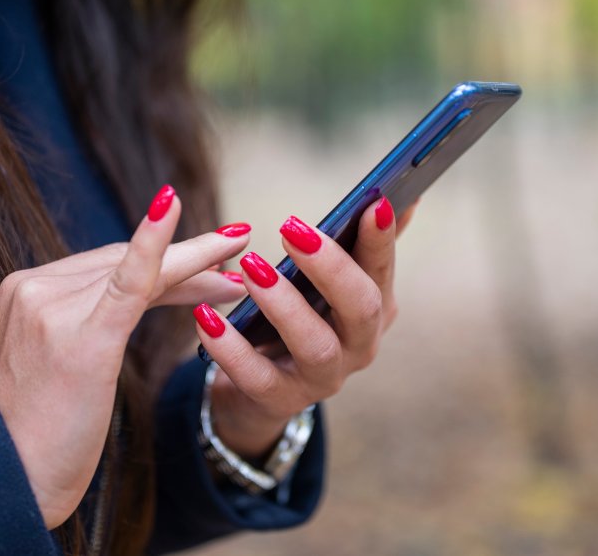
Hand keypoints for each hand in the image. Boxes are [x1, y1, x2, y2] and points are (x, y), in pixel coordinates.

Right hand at [0, 186, 249, 527]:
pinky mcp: (82, 337)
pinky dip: (155, 243)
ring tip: (241, 249)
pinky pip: (129, 279)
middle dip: (189, 258)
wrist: (9, 481)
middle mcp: (35, 289)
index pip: (108, 264)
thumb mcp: (63, 366)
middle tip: (239, 242)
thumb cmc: (40, 436)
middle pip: (126, 262)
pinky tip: (173, 207)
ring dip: (197, 261)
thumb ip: (91, 324)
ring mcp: (54, 309)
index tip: (208, 254)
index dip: (162, 257)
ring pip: (141, 270)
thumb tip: (145, 299)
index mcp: (26, 292)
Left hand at [192, 197, 412, 459]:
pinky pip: (256, 377)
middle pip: (361, 308)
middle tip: (291, 229)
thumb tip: (391, 197)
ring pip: (315, 345)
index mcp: (375, 309)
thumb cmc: (301, 319)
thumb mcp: (330, 285)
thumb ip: (358, 246)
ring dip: (284, 305)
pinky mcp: (280, 400)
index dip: (382, 240)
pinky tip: (206, 317)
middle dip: (330, 267)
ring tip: (251, 267)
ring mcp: (323, 378)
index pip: (383, 270)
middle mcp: (359, 346)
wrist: (261, 390)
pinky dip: (231, 347)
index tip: (373, 203)